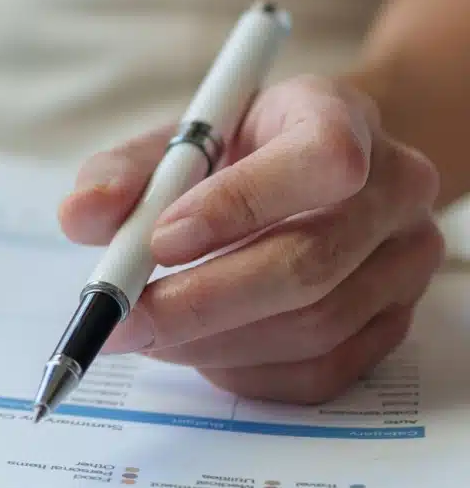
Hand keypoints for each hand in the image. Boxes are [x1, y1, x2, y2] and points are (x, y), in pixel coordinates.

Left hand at [57, 75, 443, 403]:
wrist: (310, 171)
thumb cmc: (234, 153)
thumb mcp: (176, 141)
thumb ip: (124, 171)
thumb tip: (81, 215)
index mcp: (341, 116)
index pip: (320, 159)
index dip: (239, 206)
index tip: (160, 240)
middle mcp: (394, 187)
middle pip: (311, 262)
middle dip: (201, 300)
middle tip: (123, 319)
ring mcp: (405, 260)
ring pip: (313, 325)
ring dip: (213, 340)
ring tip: (146, 332)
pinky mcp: (396, 321)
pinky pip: (322, 371)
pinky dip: (245, 369)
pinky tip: (197, 348)